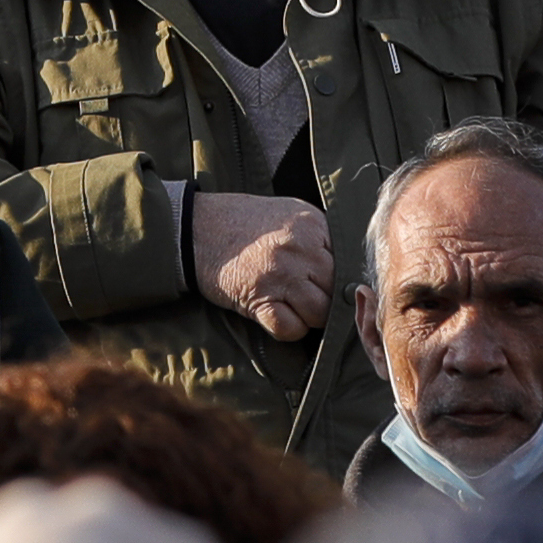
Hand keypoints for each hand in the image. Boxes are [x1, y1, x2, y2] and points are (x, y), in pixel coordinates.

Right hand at [191, 194, 334, 342]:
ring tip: (294, 307)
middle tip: (309, 298)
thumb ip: (319, 237)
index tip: (326, 283)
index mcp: (312, 224)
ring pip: (319, 313)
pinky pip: (290, 328)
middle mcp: (300, 248)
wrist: (196, 228)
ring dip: (309, 317)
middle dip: (327, 300)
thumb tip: (346, 269)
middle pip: (336, 290)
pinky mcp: (258, 299)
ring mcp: (280, 274)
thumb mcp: (289, 213)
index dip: (338, 278)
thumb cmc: (242, 221)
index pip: (347, 263)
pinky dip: (288, 329)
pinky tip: (277, 315)